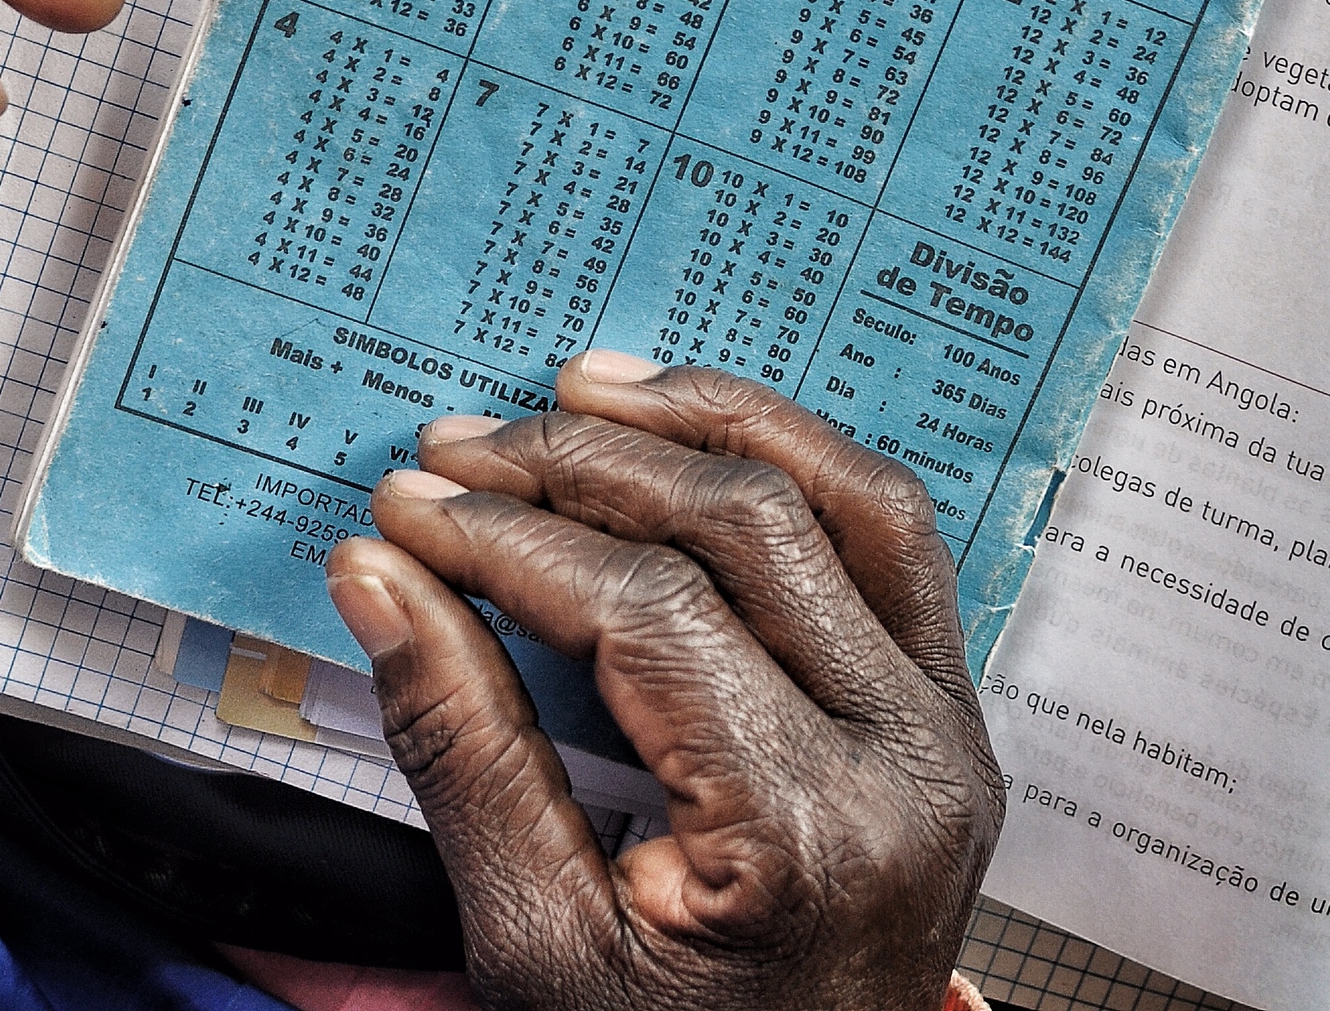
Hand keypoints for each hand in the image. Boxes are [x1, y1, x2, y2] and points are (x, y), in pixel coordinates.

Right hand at [326, 353, 1000, 1010]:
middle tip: (456, 447)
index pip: (646, 613)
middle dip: (580, 464)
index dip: (510, 540)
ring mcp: (949, 728)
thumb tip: (378, 575)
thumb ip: (461, 748)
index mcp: (805, 836)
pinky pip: (892, 538)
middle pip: (745, 528)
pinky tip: (692, 434)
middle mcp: (908, 763)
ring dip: (705, 421)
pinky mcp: (951, 711)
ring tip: (576, 387)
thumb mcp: (534, 942)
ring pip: (846, 497)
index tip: (406, 510)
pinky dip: (793, 459)